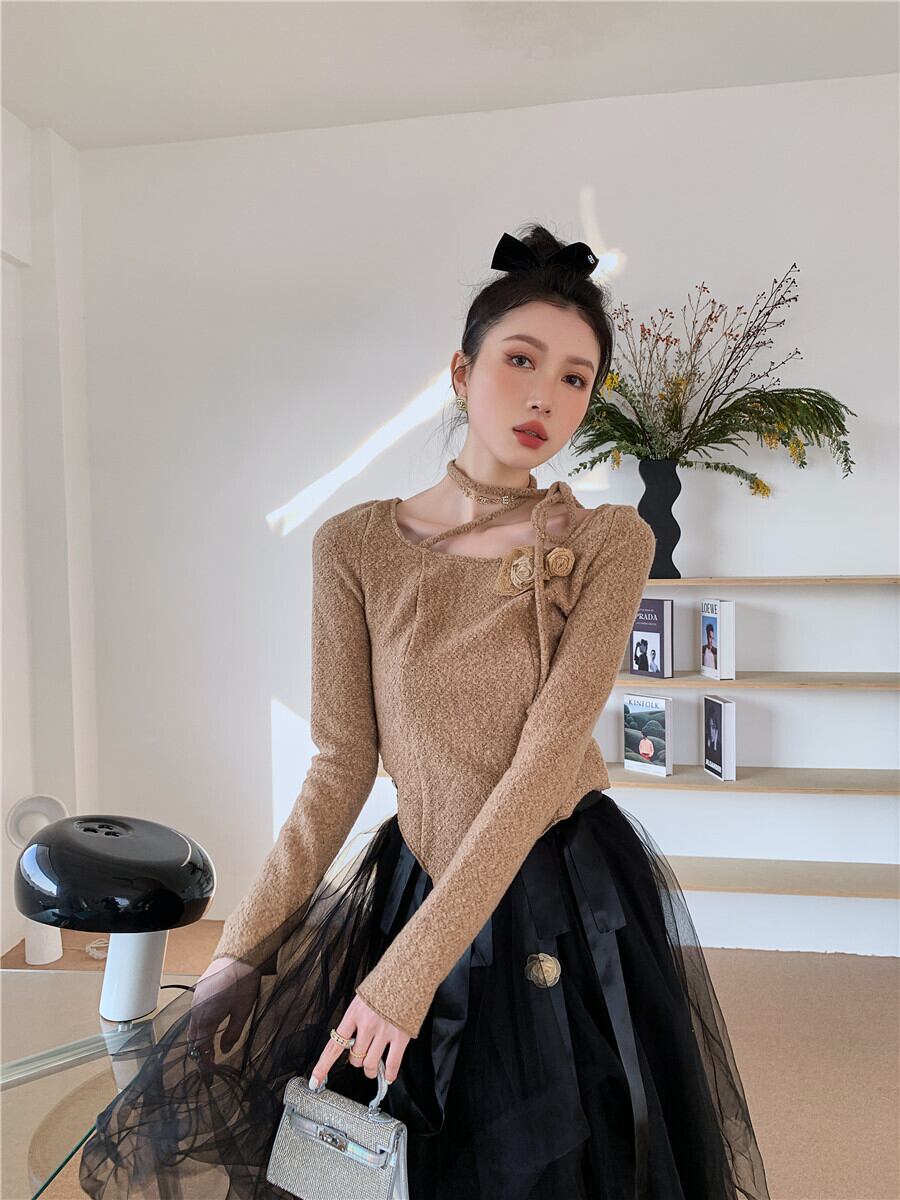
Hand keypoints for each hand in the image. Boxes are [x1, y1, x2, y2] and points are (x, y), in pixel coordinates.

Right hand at [186, 956, 259, 1076]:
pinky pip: (194, 1015)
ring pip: (192, 1027)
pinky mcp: (198, 992)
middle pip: (193, 1039)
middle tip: (209, 1065)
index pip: (201, 1047)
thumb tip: (223, 1050)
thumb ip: (232, 1033)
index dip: (205, 1063)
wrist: (238, 956)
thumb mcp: (243, 1011)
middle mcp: (196, 1010)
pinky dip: (199, 1026)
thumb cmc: (243, 983)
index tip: (209, 1075)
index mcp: (206, 1018)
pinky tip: (207, 1029)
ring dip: (198, 1040)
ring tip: (208, 1050)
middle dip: (200, 1053)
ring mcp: (195, 1000)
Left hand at [310, 994, 409, 1089]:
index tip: (315, 1080)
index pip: (334, 1046)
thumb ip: (355, 1020)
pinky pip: (392, 1063)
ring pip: (370, 1064)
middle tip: (362, 1055)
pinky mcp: (400, 1036)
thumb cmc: (384, 985)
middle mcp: (366, 1025)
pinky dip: (389, 1074)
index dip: (323, 1066)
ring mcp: (384, 1031)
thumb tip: (350, 1042)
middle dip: (356, 1060)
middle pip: (354, 1058)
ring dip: (370, 1069)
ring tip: (373, 1066)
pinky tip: (388, 1076)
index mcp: (353, 1014)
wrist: (407, 972)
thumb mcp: (361, 999)